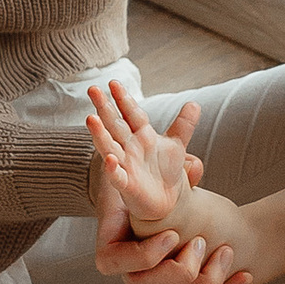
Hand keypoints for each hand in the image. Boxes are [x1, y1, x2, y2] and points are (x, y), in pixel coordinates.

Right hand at [84, 79, 197, 232]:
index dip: (124, 99)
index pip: (132, 114)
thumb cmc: (166, 170)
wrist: (167, 200)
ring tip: (91, 119)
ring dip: (100, 135)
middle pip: (115, 125)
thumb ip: (184, 125)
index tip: (114, 83)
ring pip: (110, 147)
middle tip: (92, 89)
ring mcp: (126, 166)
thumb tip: (194, 103)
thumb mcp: (177, 145)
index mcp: (142, 135)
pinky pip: (118, 177)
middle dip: (104, 108)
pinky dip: (113, 170)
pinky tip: (110, 161)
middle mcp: (130, 148)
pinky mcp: (127, 185)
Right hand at [91, 145, 252, 283]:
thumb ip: (168, 159)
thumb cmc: (146, 177)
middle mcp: (130, 268)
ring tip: (225, 252)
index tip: (171, 234)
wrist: (163, 200)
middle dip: (175, 271)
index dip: (141, 255)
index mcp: (114, 239)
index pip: (112, 262)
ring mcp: (156, 282)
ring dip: (201, 283)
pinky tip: (245, 276)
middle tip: (199, 242)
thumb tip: (196, 167)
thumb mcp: (148, 164)